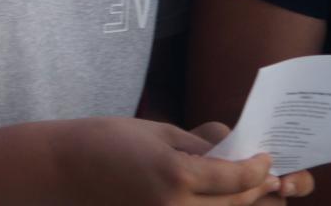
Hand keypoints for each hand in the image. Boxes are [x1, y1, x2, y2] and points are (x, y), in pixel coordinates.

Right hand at [52, 116, 307, 204]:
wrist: (62, 169)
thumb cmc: (105, 140)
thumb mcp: (157, 132)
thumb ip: (198, 147)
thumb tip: (232, 156)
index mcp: (176, 175)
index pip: (235, 178)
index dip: (257, 169)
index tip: (266, 159)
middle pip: (234, 204)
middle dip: (256, 190)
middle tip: (268, 177)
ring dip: (237, 204)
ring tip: (246, 190)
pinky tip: (215, 199)